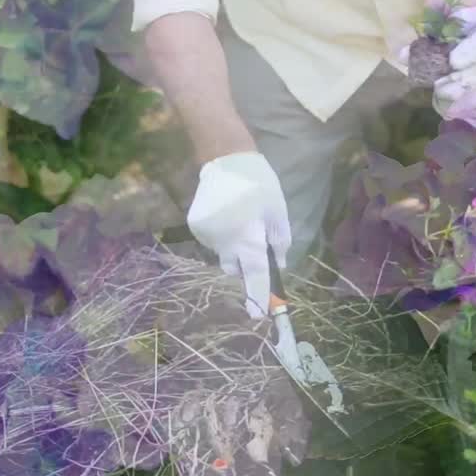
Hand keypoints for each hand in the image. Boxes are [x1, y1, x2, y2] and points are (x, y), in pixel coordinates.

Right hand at [186, 152, 291, 318]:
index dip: (258, 296)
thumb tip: (279, 266)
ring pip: (222, 254)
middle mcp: (224, 239)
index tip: (258, 316)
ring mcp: (206, 234)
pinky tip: (225, 215)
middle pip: (235, 269)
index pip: (255, 274)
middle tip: (254, 243)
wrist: (224, 159)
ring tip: (239, 219)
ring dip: (232, 247)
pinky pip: (212, 242)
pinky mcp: (195, 226)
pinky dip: (220, 236)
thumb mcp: (278, 211)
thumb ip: (280, 242)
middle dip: (245, 266)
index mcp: (249, 236)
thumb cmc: (259, 185)